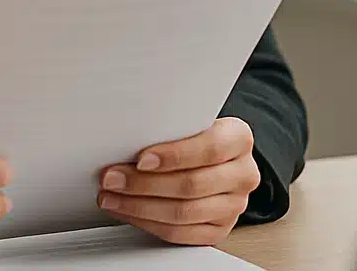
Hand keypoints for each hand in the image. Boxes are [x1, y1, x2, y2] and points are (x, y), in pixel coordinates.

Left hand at [97, 117, 261, 245]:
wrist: (215, 159)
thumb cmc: (197, 137)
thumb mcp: (191, 122)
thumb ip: (171, 129)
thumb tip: (127, 139)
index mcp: (239, 139)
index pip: (210, 148)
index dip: (173, 155)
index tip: (141, 159)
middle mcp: (243, 174)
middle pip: (192, 184)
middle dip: (144, 183)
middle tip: (113, 178)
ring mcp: (234, 205)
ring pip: (184, 213)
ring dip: (139, 206)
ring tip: (113, 197)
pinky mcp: (219, 230)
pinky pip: (181, 234)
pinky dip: (148, 223)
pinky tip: (128, 212)